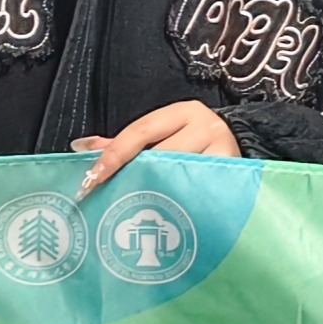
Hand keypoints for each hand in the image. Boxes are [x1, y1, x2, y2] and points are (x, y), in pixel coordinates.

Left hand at [73, 99, 240, 192]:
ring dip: (153, 191)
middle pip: (158, 154)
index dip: (113, 154)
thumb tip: (81, 147)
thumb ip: (123, 143)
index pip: (141, 130)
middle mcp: (206, 125)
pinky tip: (166, 212)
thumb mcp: (161, 138)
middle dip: (132, 176)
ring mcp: (222, 150)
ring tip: (139, 206)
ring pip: (176, 174)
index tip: (91, 178)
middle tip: (110, 197)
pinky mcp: (231, 176)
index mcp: (184, 111)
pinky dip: (176, 201)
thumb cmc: (193, 149)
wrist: (241, 159)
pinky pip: (194, 191)